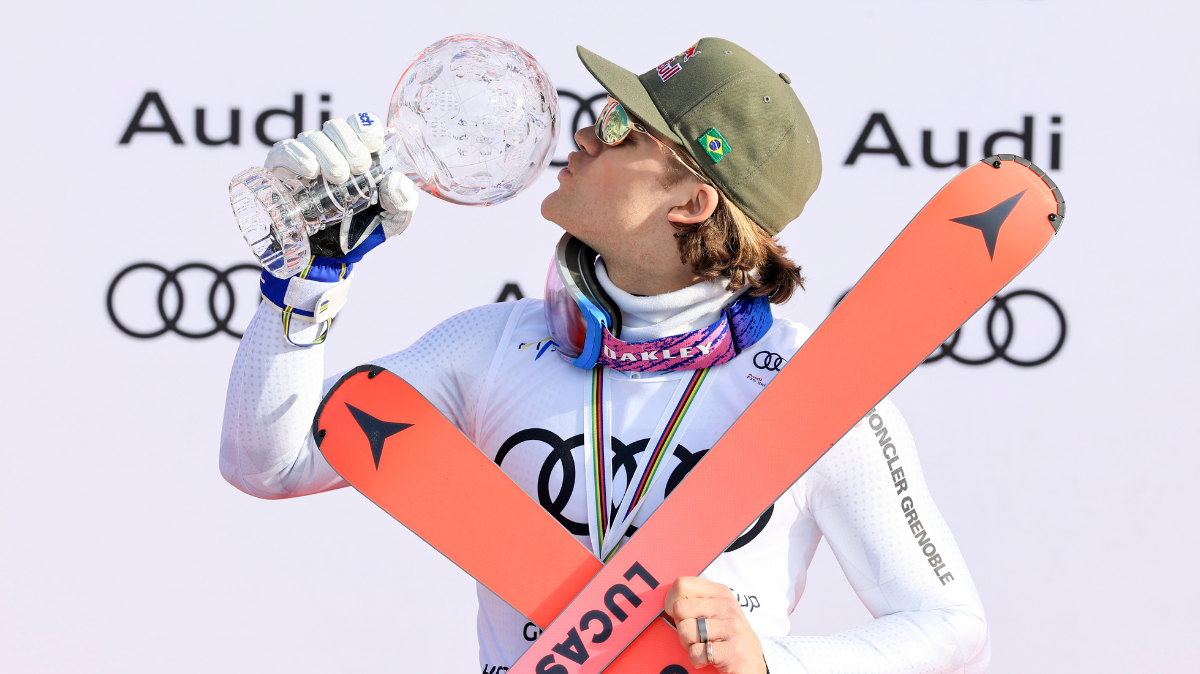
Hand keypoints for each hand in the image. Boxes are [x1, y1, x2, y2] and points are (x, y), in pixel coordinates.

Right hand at [265, 112, 418, 256]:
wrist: (327, 258)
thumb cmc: (359, 232)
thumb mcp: (391, 221)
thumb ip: (403, 203)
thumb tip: (396, 181)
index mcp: (359, 154)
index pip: (361, 124)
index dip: (366, 129)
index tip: (373, 146)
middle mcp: (331, 150)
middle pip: (337, 126)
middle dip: (349, 145)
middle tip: (357, 171)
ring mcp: (304, 157)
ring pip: (313, 137)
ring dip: (328, 154)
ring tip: (336, 178)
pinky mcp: (280, 168)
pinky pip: (285, 150)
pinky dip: (298, 156)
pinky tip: (310, 171)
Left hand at [664, 577, 766, 673]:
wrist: (752, 664)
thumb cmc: (725, 637)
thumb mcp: (714, 611)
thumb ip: (694, 601)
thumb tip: (668, 601)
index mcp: (720, 592)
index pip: (682, 585)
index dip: (672, 602)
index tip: (681, 616)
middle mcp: (728, 606)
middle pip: (680, 609)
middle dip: (682, 627)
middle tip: (697, 636)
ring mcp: (732, 628)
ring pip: (685, 630)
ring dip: (689, 645)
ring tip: (704, 646)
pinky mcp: (733, 651)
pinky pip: (696, 652)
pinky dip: (697, 660)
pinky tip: (709, 658)